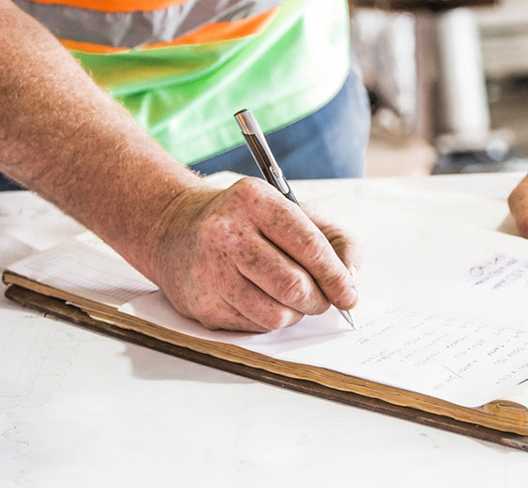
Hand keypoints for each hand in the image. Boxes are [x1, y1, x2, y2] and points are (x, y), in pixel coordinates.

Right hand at [151, 178, 360, 331]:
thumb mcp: (292, 211)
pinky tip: (259, 299)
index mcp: (255, 200)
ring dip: (295, 314)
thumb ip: (335, 238)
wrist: (176, 229)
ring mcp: (210, 269)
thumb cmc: (247, 222)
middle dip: (319, 300)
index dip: (336, 277)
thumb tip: (351, 278)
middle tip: (322, 300)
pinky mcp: (201, 303)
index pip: (309, 246)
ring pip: (275, 314)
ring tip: (290, 298)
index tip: (349, 294)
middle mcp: (227, 232)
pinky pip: (253, 326)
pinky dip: (268, 319)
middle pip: (294, 285)